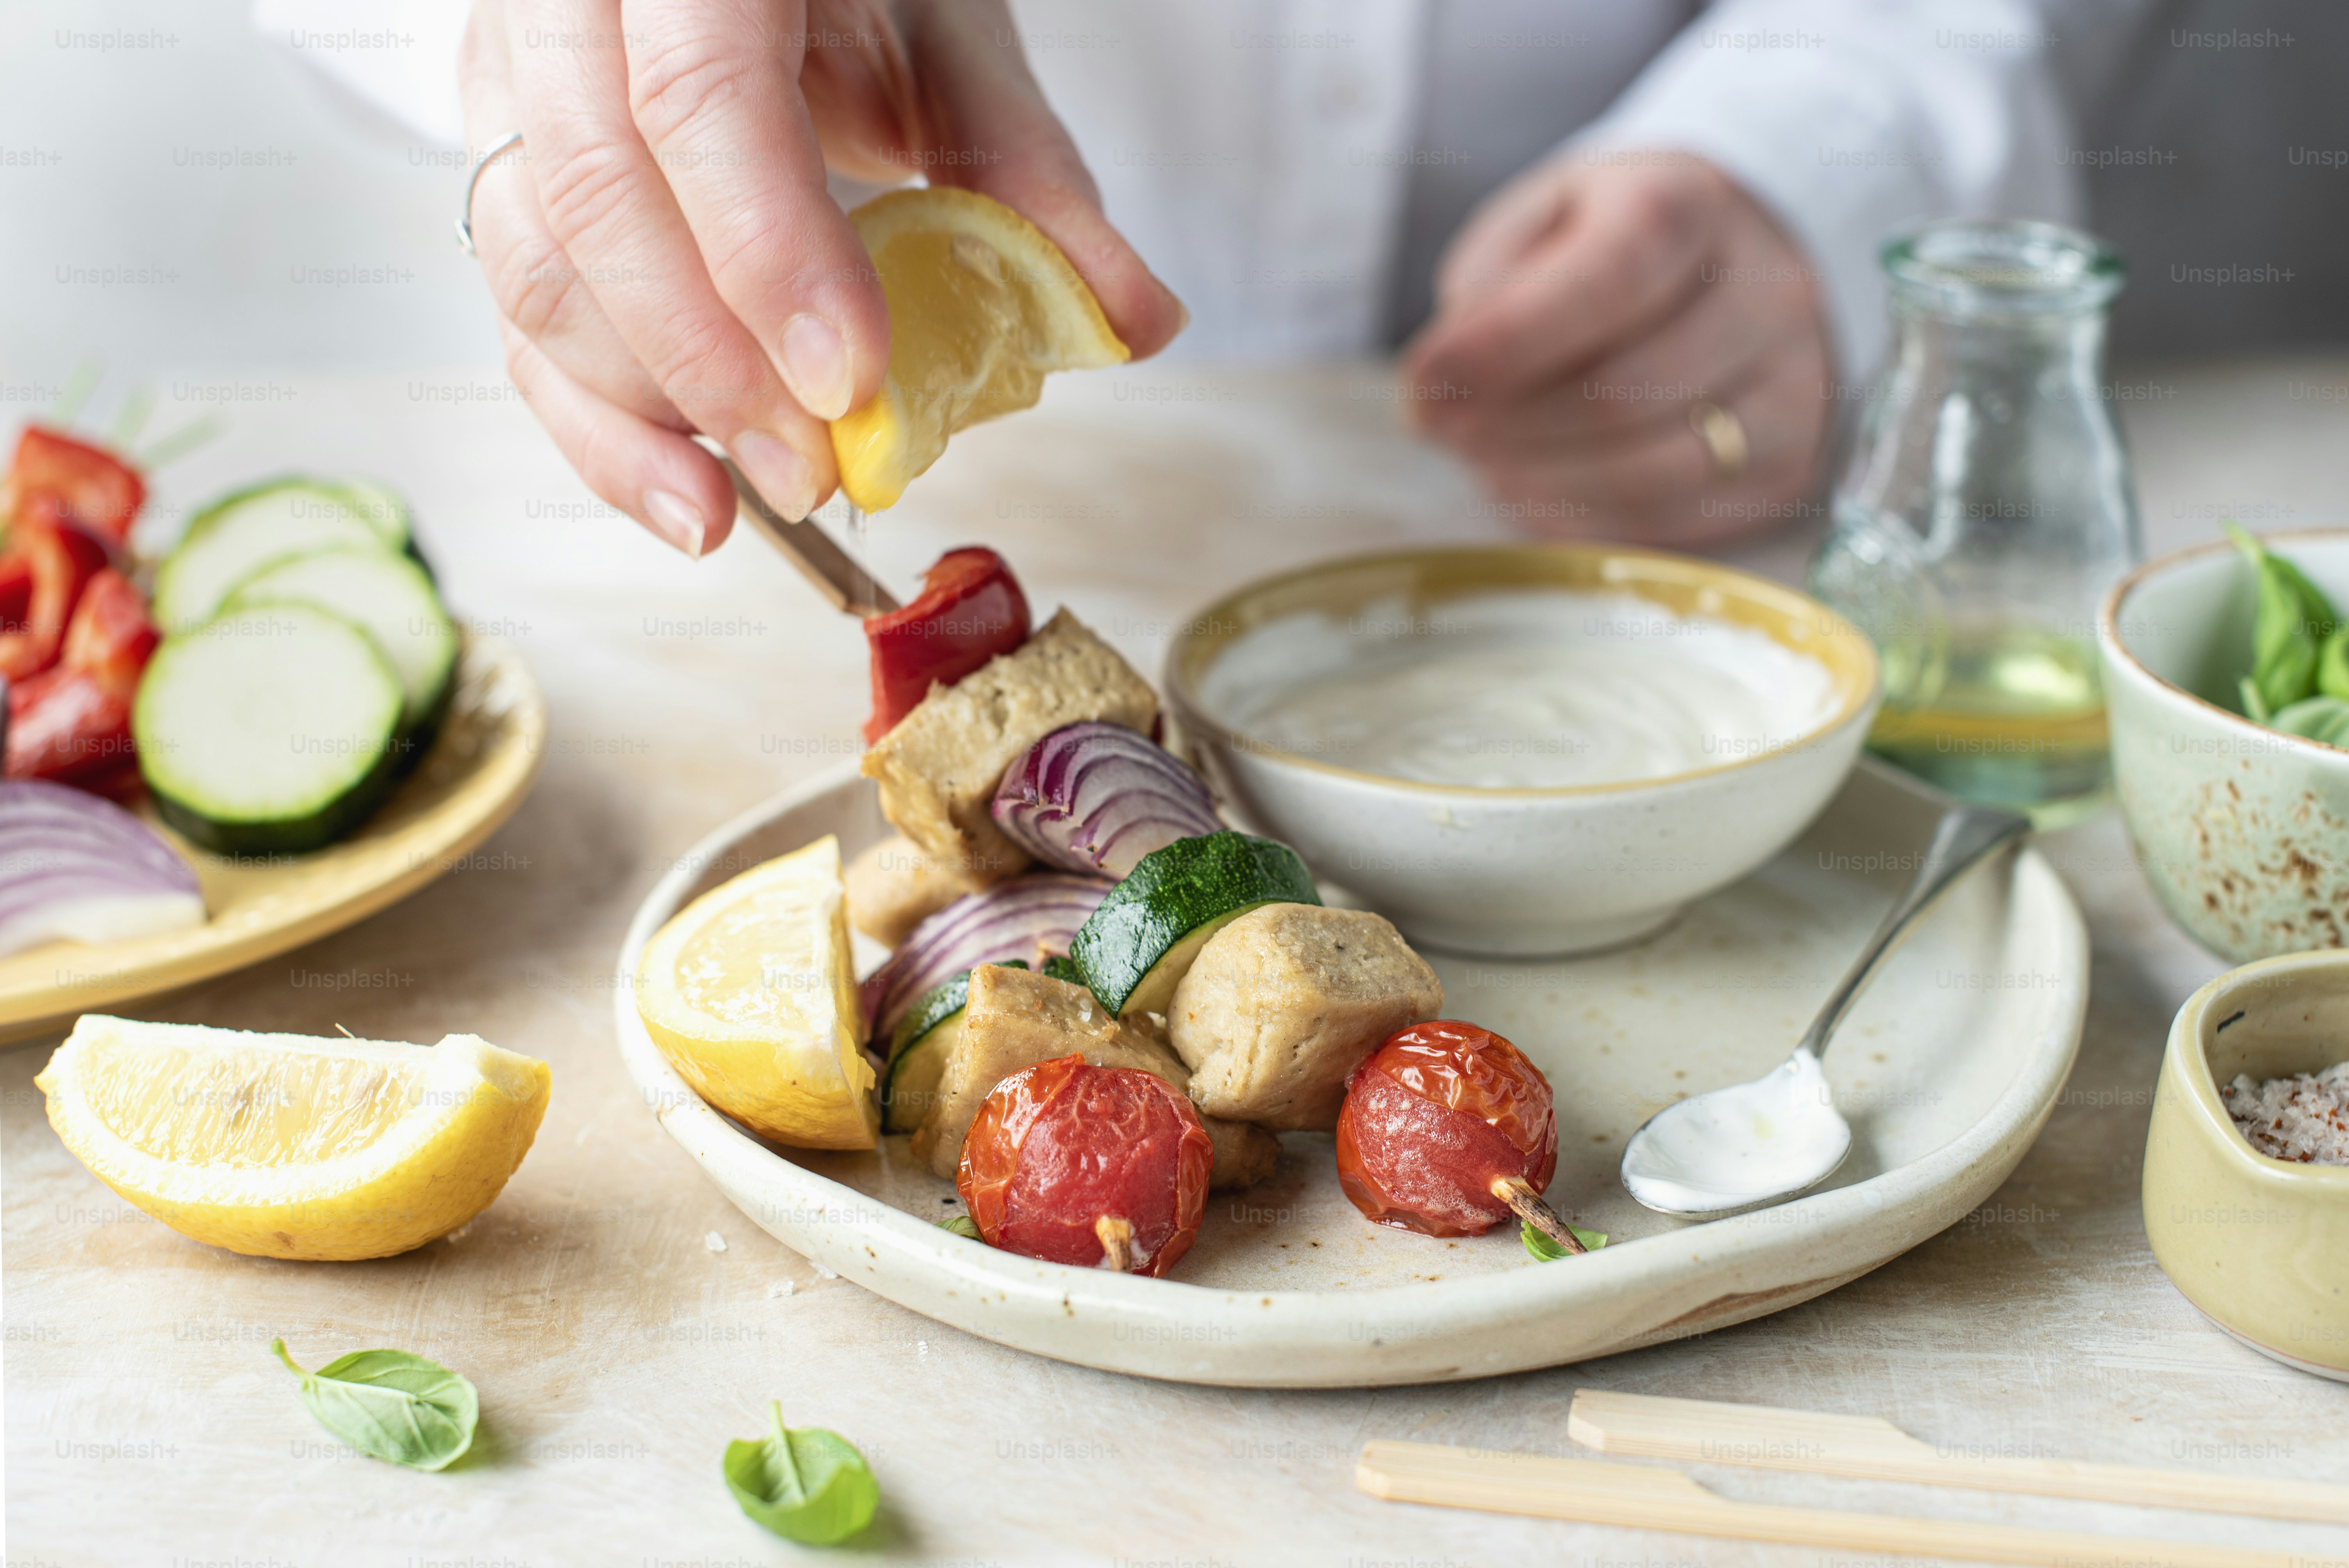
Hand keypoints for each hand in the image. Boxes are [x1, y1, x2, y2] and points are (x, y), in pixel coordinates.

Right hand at [458, 0, 1182, 555]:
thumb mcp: (947, 41)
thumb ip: (1026, 175)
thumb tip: (1131, 317)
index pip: (696, 96)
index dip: (765, 249)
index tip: (847, 381)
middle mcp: (569, 4)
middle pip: (598, 193)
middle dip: (713, 362)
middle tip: (820, 468)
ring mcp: (513, 83)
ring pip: (537, 264)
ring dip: (653, 409)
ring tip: (774, 487)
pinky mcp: (501, 169)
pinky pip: (522, 315)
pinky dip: (599, 427)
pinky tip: (689, 501)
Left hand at [1403, 151, 1832, 546]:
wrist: (1741, 259)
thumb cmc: (1614, 241)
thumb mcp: (1539, 224)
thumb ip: (1487, 291)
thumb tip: (1438, 387)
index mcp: (1692, 207)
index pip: (1605, 283)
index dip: (1502, 347)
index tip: (1421, 384)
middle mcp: (1766, 297)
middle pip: (1618, 394)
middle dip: (1506, 426)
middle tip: (1443, 426)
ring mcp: (1791, 392)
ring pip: (1646, 473)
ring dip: (1537, 480)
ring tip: (1484, 457)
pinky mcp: (1786, 472)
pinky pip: (1667, 522)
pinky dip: (1580, 517)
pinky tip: (1538, 485)